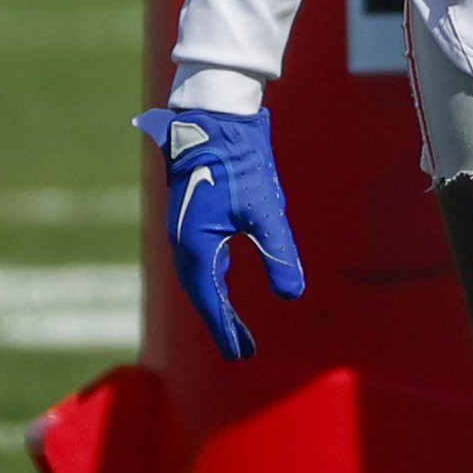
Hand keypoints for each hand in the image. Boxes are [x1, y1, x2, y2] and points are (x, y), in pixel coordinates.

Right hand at [139, 103, 304, 362]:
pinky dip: (212, 276)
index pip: (211, 299)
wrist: (215, 117)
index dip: (226, 329)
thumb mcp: (266, 210)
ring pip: (197, 275)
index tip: (241, 355)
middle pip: (201, 293)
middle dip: (220, 322)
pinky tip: (226, 277)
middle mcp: (182, 240)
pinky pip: (198, 256)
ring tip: (234, 324)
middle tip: (242, 349)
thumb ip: (279, 253)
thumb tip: (291, 294)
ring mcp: (183, 226)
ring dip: (215, 301)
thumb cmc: (240, 161)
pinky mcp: (190, 213)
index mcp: (195, 243)